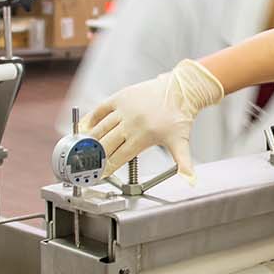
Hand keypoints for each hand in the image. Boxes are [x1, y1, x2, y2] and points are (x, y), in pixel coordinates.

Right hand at [86, 59, 224, 180]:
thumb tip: (191, 181)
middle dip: (96, 156)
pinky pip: (101, 109)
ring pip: (101, 127)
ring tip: (82, 149)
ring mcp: (124, 109)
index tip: (99, 173)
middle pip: (107, 144)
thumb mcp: (180, 142)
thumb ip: (183, 164)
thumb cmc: (178, 116)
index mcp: (144, 136)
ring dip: (90, 139)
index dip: (108, 167)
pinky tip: (86, 127)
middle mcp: (132, 123)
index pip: (120, 157)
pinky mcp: (120, 97)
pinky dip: (92, 119)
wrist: (180, 91)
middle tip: (86, 164)